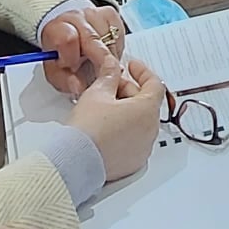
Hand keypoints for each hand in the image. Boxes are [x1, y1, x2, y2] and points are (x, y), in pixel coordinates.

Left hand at [40, 4, 128, 96]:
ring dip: (107, 54)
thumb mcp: (57, 72)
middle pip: (92, 38)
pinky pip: (119, 34)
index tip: (73, 67)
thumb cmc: (62, 55)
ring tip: (97, 60)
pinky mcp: (110, 13)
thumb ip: (66, 81)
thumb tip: (79, 87)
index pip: (67, 39)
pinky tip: (105, 51)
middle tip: (94, 70)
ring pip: (109, 38)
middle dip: (95, 59)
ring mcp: (94, 13)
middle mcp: (75, 16)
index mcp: (56, 29)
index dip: (73, 57)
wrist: (67, 34)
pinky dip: (115, 47)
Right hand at [66, 57, 164, 182]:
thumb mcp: (97, 93)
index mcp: (147, 110)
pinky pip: (133, 140)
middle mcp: (151, 130)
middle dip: (128, 90)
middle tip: (109, 86)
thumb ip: (109, 75)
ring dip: (126, 111)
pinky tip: (104, 127)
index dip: (142, 71)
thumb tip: (112, 66)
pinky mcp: (132, 162)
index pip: (155, 83)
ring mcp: (143, 148)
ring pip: (139, 122)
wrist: (74, 163)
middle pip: (146, 102)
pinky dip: (124, 130)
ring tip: (103, 107)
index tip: (132, 67)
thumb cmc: (87, 131)